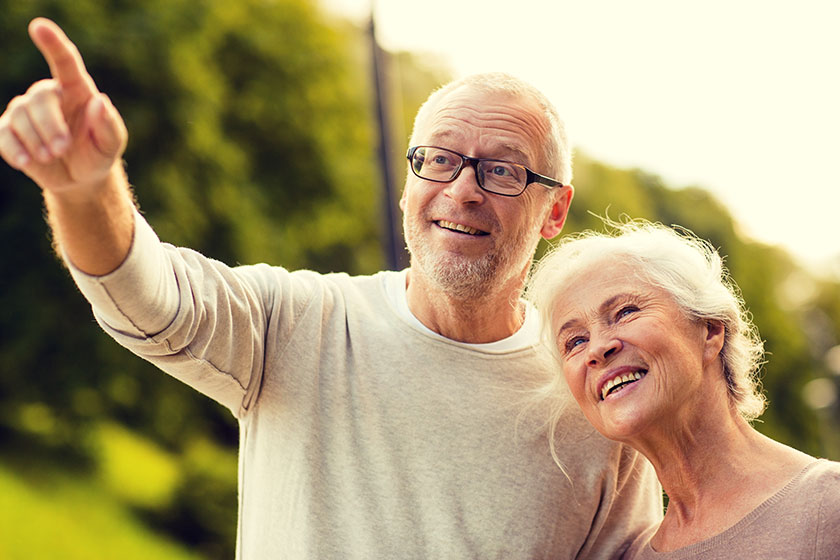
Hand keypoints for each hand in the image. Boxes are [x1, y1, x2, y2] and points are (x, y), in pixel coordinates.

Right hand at [0, 18, 126, 193]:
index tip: (39, 26)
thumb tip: (100, 101)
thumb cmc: (98, 153)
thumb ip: (109, 125)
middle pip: (40, 98)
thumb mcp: (112, 144)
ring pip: (20, 116)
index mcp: (76, 89)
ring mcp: (25, 111)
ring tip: (52, 157)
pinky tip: (27, 162)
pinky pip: (2, 134)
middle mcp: (48, 94)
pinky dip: (14, 149)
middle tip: (63, 148)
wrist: (80, 178)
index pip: (64, 61)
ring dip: (36, 140)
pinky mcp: (9, 130)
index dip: (52, 43)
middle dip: (51, 126)